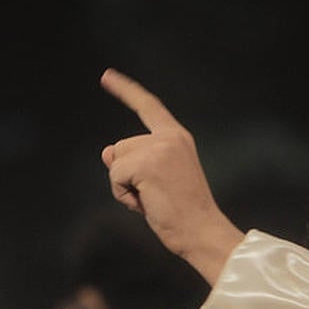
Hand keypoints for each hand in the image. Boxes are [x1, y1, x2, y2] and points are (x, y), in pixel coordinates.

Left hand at [100, 69, 243, 283]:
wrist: (201, 231)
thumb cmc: (181, 212)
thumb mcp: (154, 180)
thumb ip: (132, 161)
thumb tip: (106, 152)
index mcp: (177, 137)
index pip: (148, 106)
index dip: (126, 91)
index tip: (107, 76)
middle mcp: (169, 137)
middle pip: (121, 146)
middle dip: (127, 174)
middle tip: (154, 195)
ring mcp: (159, 148)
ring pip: (116, 161)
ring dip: (124, 185)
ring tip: (151, 199)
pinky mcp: (147, 163)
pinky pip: (115, 176)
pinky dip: (123, 194)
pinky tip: (145, 203)